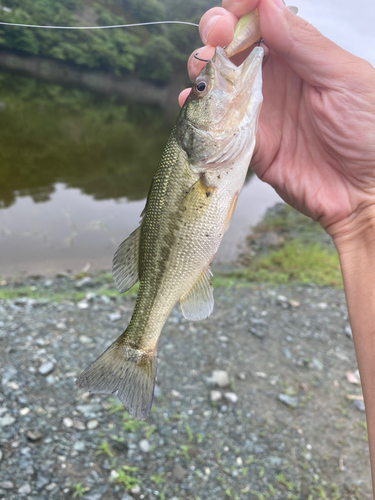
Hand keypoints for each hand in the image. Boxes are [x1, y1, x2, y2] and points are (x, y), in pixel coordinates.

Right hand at [180, 0, 374, 240]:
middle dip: (216, 35)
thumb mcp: (345, 80)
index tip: (233, 11)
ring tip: (203, 71)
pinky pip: (218, 126)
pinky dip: (200, 113)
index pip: (262, 21)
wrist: (362, 193)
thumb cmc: (369, 133)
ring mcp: (259, 113)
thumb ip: (305, 45)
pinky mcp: (248, 145)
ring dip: (204, 70)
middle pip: (233, 49)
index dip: (242, 10)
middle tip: (216, 38)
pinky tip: (192, 102)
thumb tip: (266, 9)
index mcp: (301, 57)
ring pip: (219, 84)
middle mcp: (275, 81)